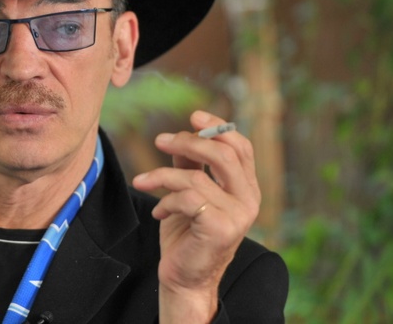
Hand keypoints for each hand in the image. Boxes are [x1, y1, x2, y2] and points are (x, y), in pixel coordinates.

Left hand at [132, 110, 260, 322]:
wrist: (184, 276)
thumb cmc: (186, 234)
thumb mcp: (188, 191)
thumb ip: (190, 164)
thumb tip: (183, 134)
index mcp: (245, 187)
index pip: (240, 147)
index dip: (218, 126)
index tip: (193, 115)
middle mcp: (249, 199)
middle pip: (223, 154)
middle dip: (188, 141)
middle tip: (160, 140)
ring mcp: (238, 215)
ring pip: (196, 177)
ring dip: (162, 176)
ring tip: (143, 182)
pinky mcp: (221, 228)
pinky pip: (188, 199)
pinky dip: (166, 201)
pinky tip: (158, 212)